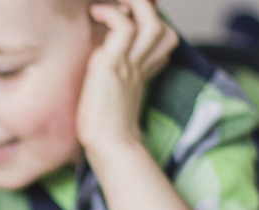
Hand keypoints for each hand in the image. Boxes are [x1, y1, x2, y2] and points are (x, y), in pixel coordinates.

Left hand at [76, 0, 177, 152]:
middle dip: (146, 9)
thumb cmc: (103, 129)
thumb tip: (100, 67)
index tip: (126, 20)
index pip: (161, 40)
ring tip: (111, 4)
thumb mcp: (111, 97)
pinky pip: (123, 28)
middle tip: (122, 7)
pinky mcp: (114, 65)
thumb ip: (113, 80)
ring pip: (150, 22)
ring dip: (133, 5)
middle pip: (162, 27)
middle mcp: (140, 65)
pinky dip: (112, 14)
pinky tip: (96, 14)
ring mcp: (129, 64)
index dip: (150, 24)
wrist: (109, 147)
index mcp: (141, 72)